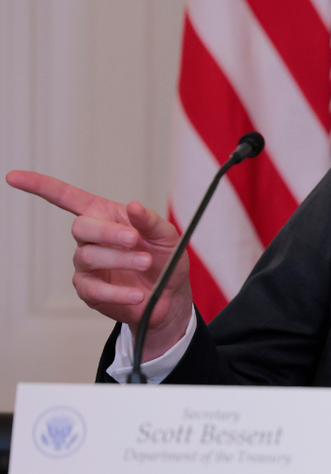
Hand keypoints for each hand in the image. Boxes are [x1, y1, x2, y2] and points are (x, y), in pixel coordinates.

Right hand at [6, 170, 193, 359]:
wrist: (170, 296)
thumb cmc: (166, 259)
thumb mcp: (167, 236)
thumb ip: (151, 221)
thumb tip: (134, 206)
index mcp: (106, 216)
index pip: (67, 197)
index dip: (41, 186)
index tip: (13, 177)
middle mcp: (91, 238)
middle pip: (81, 227)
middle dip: (108, 232)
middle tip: (134, 240)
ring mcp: (87, 264)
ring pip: (88, 257)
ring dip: (119, 259)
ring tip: (146, 263)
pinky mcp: (89, 290)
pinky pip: (94, 289)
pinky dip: (117, 291)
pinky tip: (136, 293)